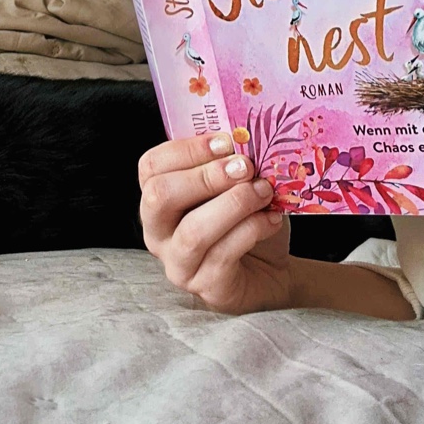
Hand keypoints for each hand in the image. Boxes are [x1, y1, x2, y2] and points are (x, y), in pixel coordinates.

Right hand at [138, 133, 290, 313]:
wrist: (271, 270)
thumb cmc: (247, 219)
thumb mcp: (235, 184)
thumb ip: (228, 162)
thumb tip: (242, 136)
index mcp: (159, 197)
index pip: (151, 166)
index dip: (187, 149)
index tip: (226, 142)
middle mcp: (159, 232)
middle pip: (160, 196)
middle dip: (206, 176)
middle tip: (244, 167)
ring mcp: (178, 263)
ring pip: (193, 231)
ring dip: (234, 204)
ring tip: (264, 191)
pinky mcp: (206, 287)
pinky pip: (223, 254)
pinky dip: (252, 229)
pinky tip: (271, 218)